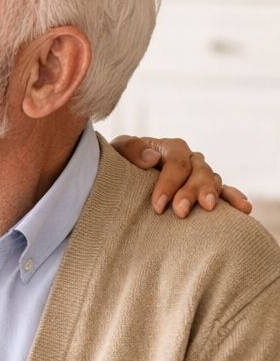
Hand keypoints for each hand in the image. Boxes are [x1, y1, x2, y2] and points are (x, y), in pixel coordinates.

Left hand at [112, 136, 251, 217]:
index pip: (177, 160)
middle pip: (199, 171)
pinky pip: (224, 192)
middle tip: (181, 212)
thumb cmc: (119, 166)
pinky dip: (233, 198)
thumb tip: (152, 157)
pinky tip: (242, 208)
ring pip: (213, 180)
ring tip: (209, 209)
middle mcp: (188, 159)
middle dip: (191, 191)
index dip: (170, 182)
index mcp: (169, 148)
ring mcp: (199, 175)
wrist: (121, 182)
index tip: (158, 206)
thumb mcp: (117, 153)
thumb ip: (131, 149)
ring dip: (213, 195)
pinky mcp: (204, 191)